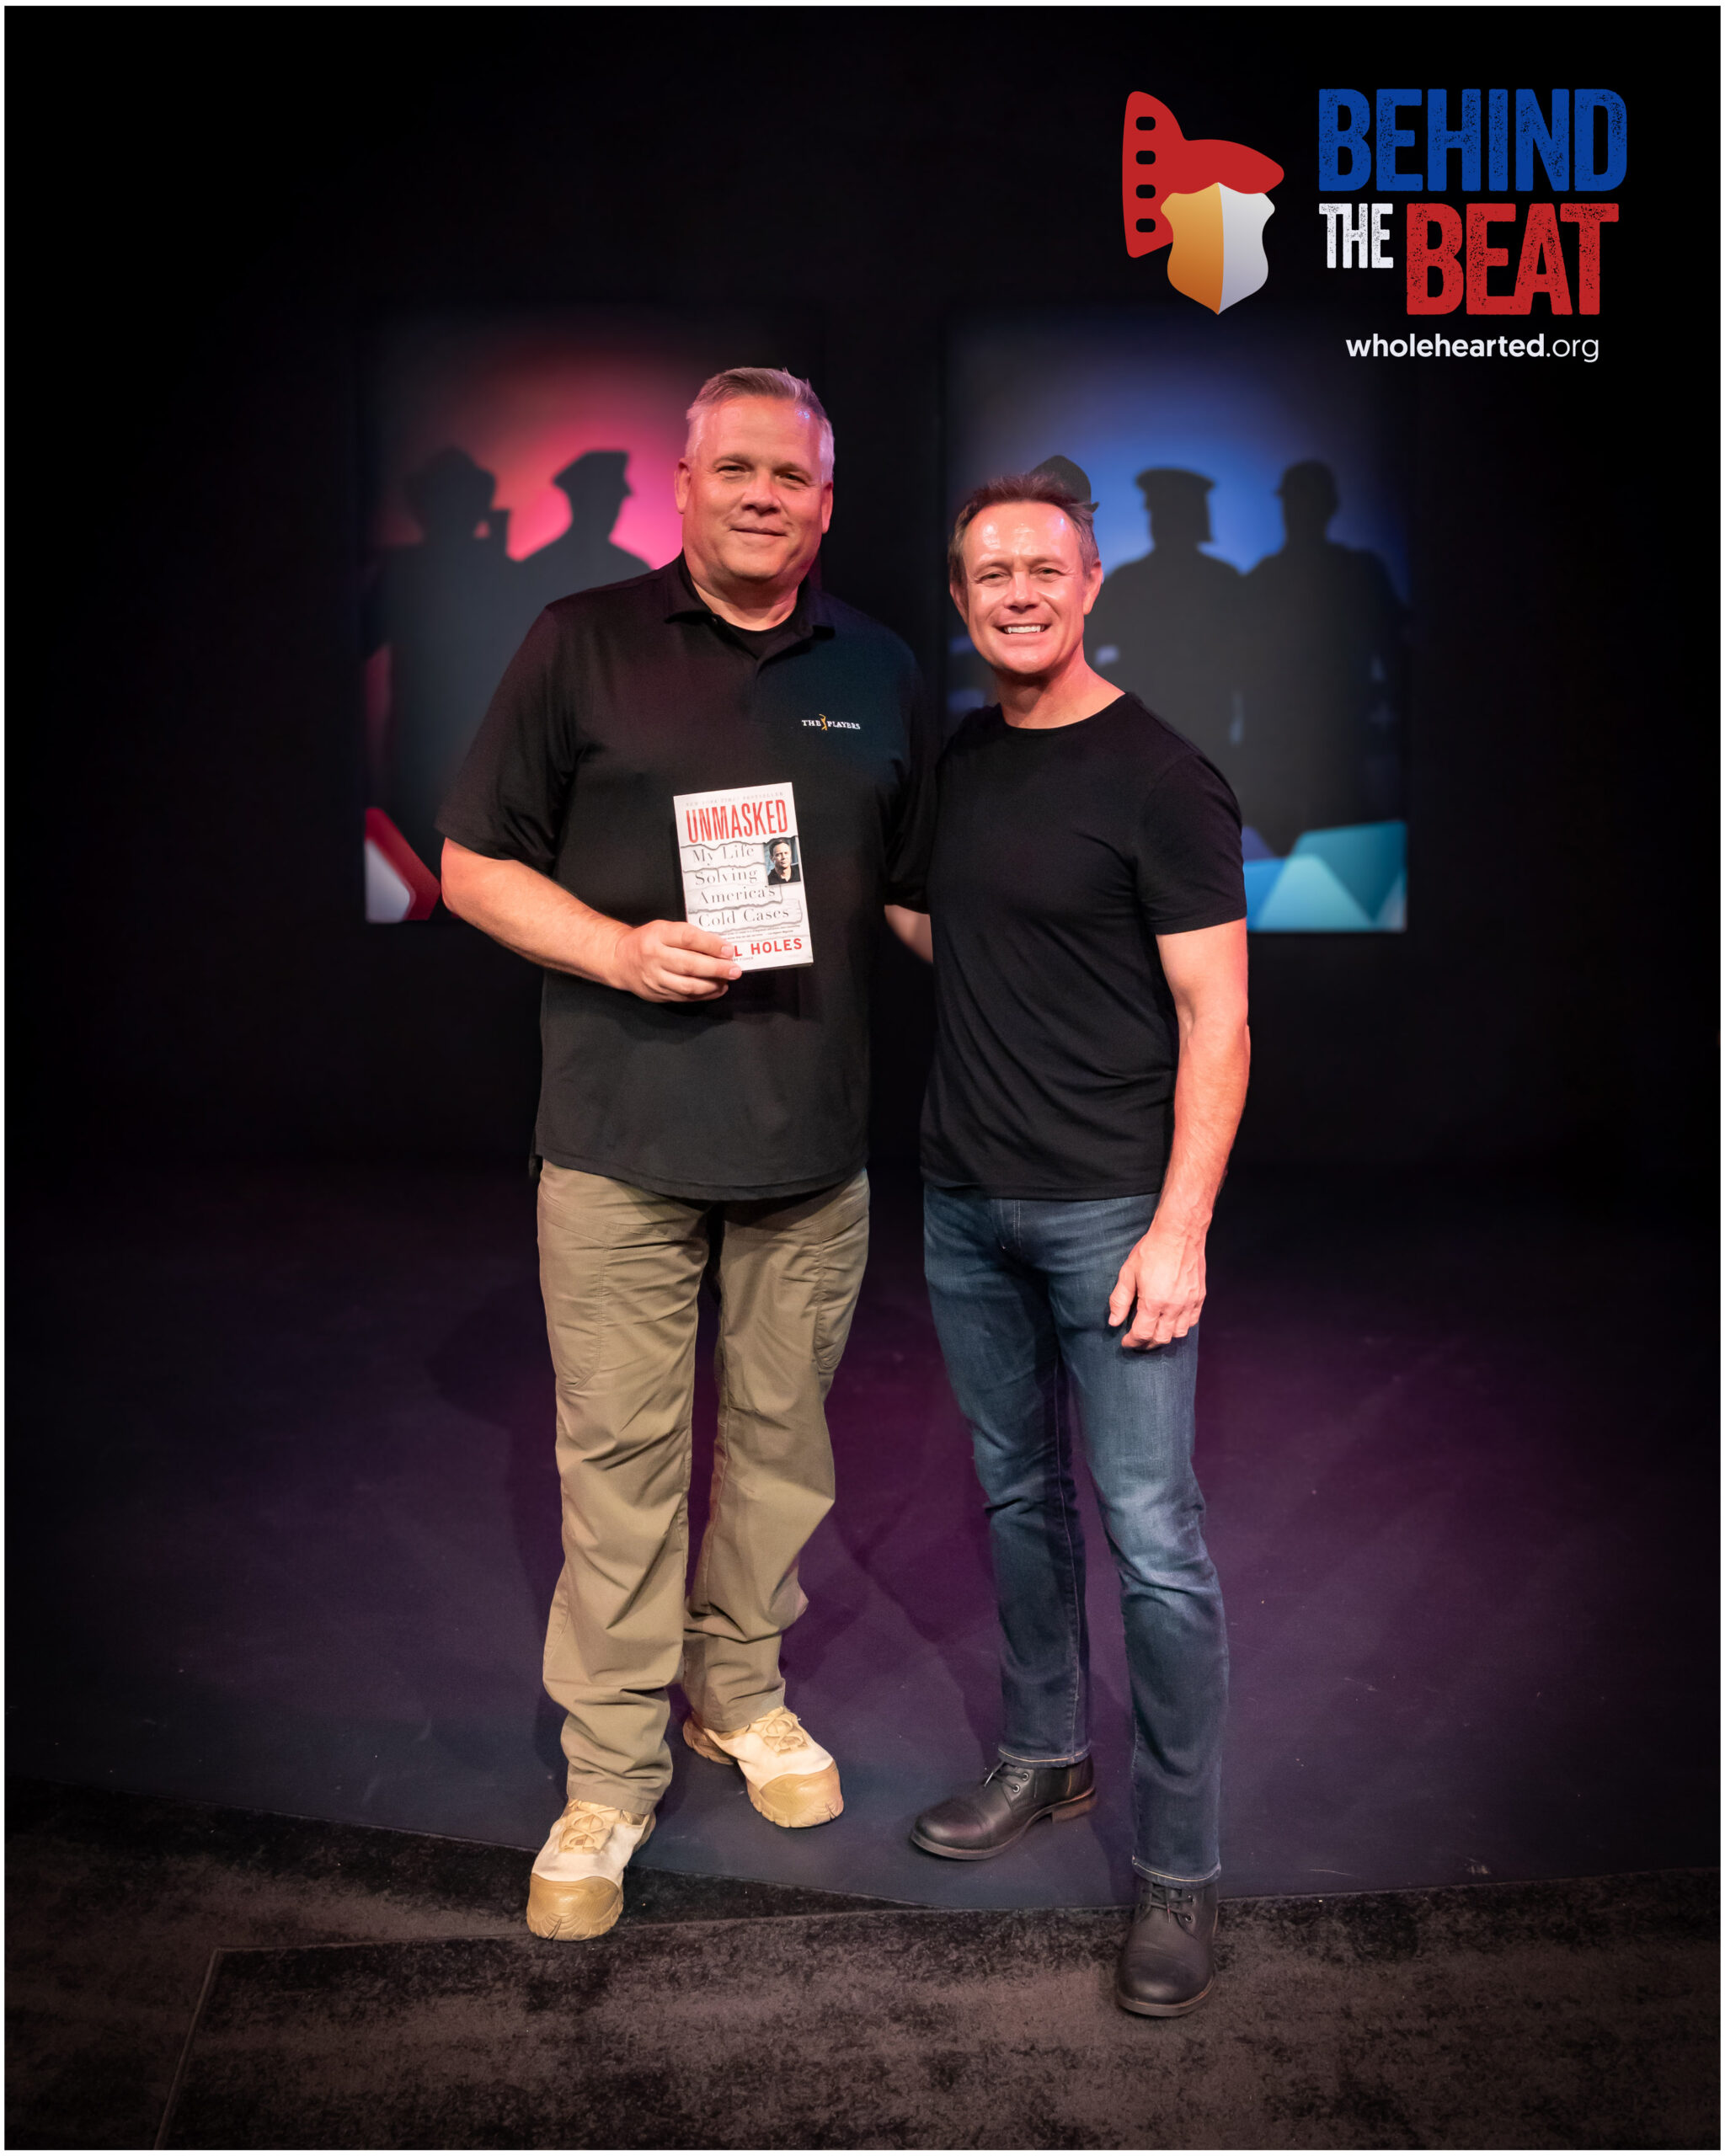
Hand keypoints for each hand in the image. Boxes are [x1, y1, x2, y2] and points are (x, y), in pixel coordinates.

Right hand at [608, 920, 741, 1002]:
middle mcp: (654, 957)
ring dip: (712, 985)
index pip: (688, 939)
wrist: (619, 959)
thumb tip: (719, 948)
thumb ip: (688, 936)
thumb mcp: (664, 929)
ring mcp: (654, 978)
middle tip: (734, 970)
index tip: (729, 950)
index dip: (711, 945)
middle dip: (716, 969)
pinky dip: (703, 995)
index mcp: (657, 935)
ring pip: (688, 985)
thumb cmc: (647, 941)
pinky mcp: (657, 994)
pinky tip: (716, 989)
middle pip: (690, 965)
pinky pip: (684, 997)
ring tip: (727, 980)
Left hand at [1108, 1221, 1205, 1348]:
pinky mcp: (1200, 1296)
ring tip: (1154, 1332)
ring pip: (1179, 1333)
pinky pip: (1192, 1321)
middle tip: (1137, 1340)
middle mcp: (1174, 1306)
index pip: (1143, 1334)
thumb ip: (1120, 1300)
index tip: (1125, 1341)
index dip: (1132, 1341)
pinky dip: (1181, 1326)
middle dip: (1146, 1343)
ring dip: (1165, 1337)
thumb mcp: (1128, 1272)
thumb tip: (1114, 1322)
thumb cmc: (1152, 1250)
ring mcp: (1190, 1303)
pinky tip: (1172, 1321)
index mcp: (1154, 1302)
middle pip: (1161, 1338)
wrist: (1179, 1233)